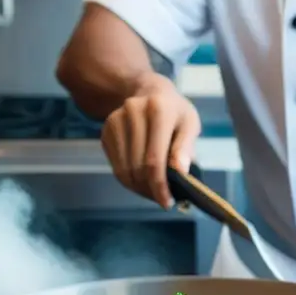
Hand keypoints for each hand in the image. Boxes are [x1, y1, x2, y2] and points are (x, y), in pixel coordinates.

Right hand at [101, 74, 201, 208]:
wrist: (147, 91)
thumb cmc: (174, 112)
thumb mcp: (189, 123)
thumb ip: (186, 148)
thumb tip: (180, 174)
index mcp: (159, 109)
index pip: (154, 159)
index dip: (160, 186)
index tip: (167, 202)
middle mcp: (133, 112)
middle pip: (138, 168)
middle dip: (151, 190)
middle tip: (162, 198)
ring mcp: (115, 121)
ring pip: (125, 171)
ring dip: (140, 188)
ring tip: (154, 191)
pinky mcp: (106, 132)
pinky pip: (116, 167)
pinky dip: (130, 180)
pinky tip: (142, 180)